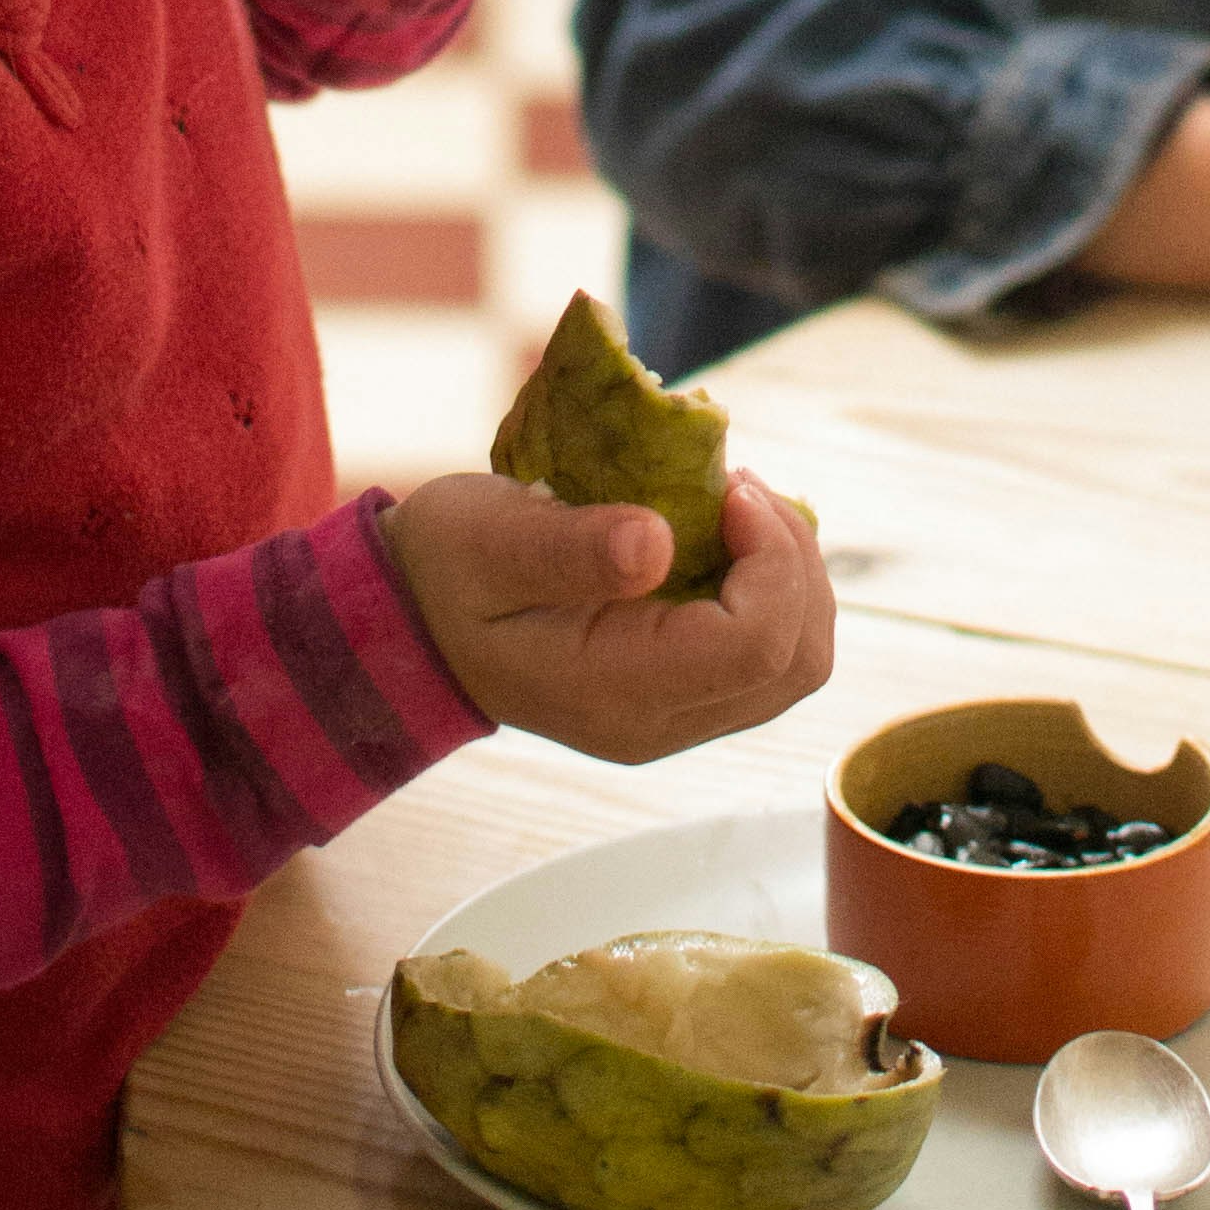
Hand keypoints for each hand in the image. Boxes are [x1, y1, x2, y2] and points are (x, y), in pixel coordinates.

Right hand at [382, 470, 837, 762]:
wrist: (412, 622)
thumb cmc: (445, 569)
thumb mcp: (488, 539)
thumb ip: (570, 548)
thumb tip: (658, 542)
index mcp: (615, 691)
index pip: (757, 645)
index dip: (774, 560)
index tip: (731, 488)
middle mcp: (658, 722)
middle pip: (796, 664)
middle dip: (794, 564)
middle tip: (740, 489)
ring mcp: (674, 716)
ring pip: (795, 664)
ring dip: (789, 574)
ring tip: (735, 505)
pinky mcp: (680, 694)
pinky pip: (766, 655)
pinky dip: (770, 590)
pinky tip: (725, 536)